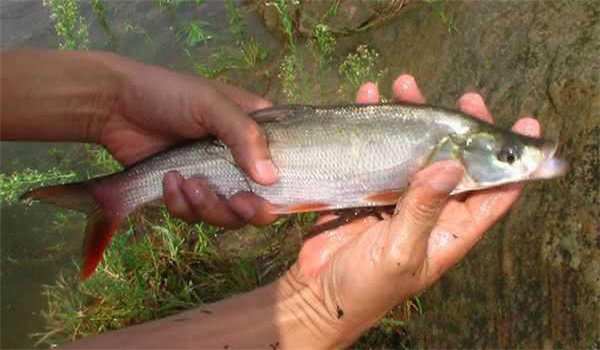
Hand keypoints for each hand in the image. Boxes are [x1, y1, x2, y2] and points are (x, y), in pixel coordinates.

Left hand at [101, 60, 278, 227]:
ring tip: (186, 182)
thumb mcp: (211, 105)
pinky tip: (168, 180)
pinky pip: (195, 215)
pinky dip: (181, 204)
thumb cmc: (168, 94)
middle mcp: (240, 159)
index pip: (286, 168)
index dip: (283, 190)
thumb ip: (244, 137)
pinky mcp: (188, 192)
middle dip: (247, 209)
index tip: (266, 195)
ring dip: (208, 206)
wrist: (114, 106)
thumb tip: (271, 178)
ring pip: (227, 215)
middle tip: (236, 202)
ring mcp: (214, 178)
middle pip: (260, 202)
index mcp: (256, 132)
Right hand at [282, 75, 541, 346]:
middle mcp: (430, 209)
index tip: (522, 124)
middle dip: (459, 128)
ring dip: (411, 119)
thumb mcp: (400, 251)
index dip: (512, 163)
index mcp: (450, 229)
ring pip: (414, 150)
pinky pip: (376, 152)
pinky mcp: (366, 189)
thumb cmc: (367, 285)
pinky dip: (372, 127)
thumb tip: (451, 164)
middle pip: (454, 161)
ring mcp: (397, 197)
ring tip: (403, 85)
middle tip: (463, 98)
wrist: (318, 293)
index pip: (494, 193)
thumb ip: (423, 210)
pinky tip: (366, 101)